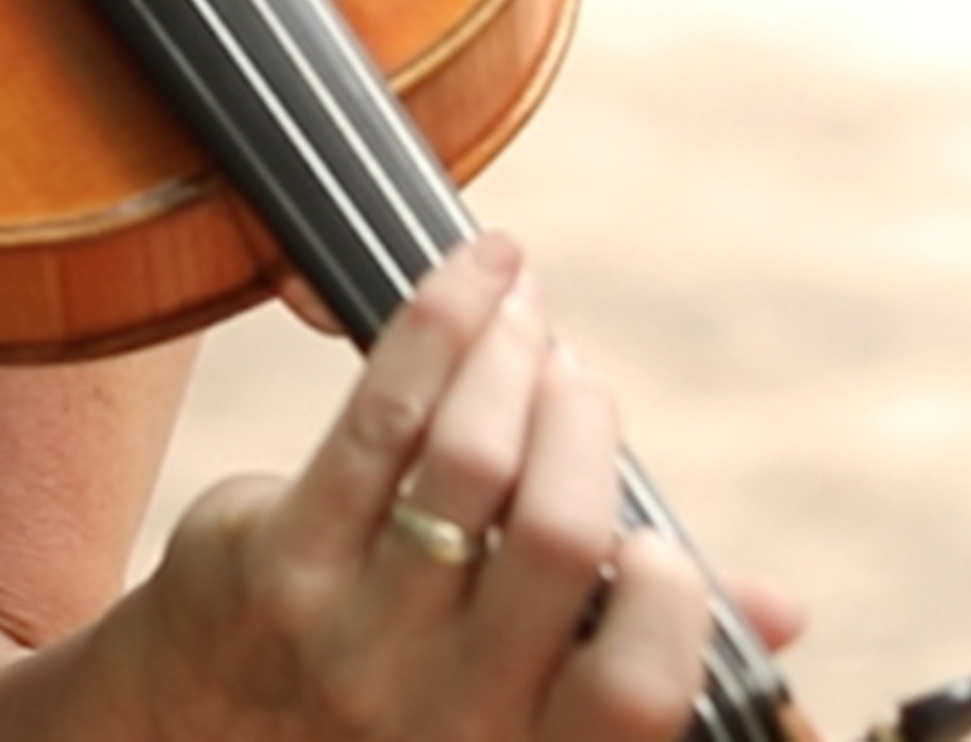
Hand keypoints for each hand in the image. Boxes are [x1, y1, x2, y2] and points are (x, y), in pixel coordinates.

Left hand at [130, 233, 769, 739]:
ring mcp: (352, 642)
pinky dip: (441, 321)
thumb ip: (638, 664)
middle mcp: (442, 722)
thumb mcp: (509, 717)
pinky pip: (378, 416)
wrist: (189, 735)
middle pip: (556, 537)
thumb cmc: (388, 706)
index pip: (636, 686)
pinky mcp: (276, 559)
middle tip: (577, 379)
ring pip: (466, 459)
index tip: (653, 524)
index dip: (669, 590)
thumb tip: (781, 609)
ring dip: (511, 356)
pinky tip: (476, 274)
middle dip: (584, 427)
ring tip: (525, 316)